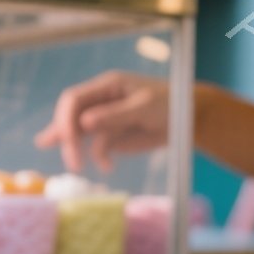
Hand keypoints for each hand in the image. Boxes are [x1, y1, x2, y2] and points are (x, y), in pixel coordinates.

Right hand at [35, 70, 170, 172]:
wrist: (188, 118)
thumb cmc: (169, 103)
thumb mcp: (144, 106)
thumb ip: (115, 114)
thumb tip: (84, 122)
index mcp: (106, 86)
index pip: (74, 99)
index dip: (65, 119)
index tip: (69, 140)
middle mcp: (100, 101)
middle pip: (71, 116)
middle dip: (67, 137)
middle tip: (73, 161)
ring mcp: (104, 119)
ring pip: (79, 132)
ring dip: (74, 148)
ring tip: (75, 167)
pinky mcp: (112, 136)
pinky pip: (97, 146)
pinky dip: (99, 157)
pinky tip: (107, 167)